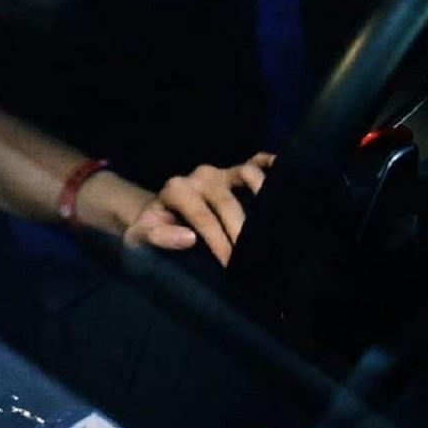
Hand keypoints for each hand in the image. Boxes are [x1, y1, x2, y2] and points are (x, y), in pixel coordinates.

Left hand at [123, 152, 274, 265]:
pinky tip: (287, 174)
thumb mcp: (140, 239)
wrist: (151, 217)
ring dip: (263, 193)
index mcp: (176, 190)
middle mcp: (199, 177)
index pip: (203, 218)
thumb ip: (158, 237)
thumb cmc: (149, 231)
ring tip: (276, 220)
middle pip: (227, 202)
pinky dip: (270, 164)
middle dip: (243, 231)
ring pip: (246, 173)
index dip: (220, 243)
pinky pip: (254, 162)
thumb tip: (189, 238)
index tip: (232, 265)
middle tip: (257, 258)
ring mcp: (219, 173)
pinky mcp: (234, 173)